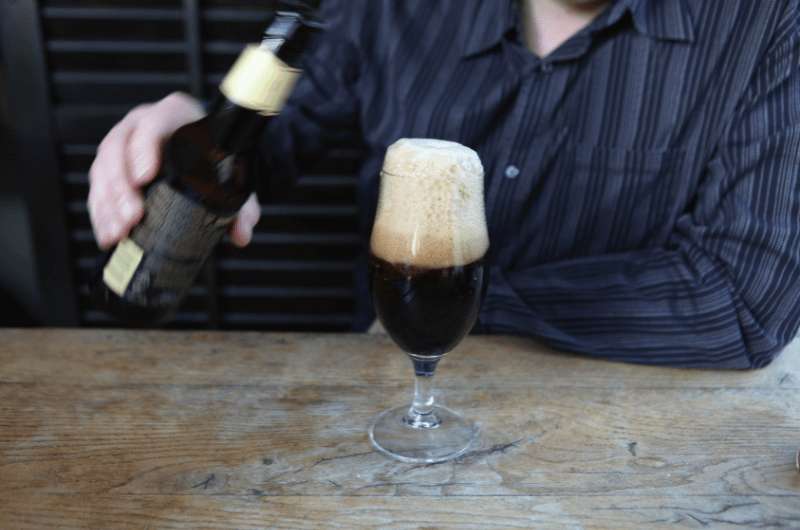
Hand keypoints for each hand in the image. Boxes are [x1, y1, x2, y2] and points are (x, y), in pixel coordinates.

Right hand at [88, 92, 261, 248]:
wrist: (205, 150)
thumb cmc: (216, 155)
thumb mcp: (234, 176)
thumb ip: (243, 204)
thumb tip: (241, 234)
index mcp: (173, 114)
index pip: (154, 123)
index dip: (144, 149)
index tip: (145, 177)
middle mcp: (141, 123)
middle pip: (119, 149)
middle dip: (121, 187)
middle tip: (132, 217)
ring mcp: (122, 143)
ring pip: (103, 169)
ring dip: (107, 204)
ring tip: (119, 232)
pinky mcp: (110, 166)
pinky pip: (98, 186)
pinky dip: (101, 212)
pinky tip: (108, 234)